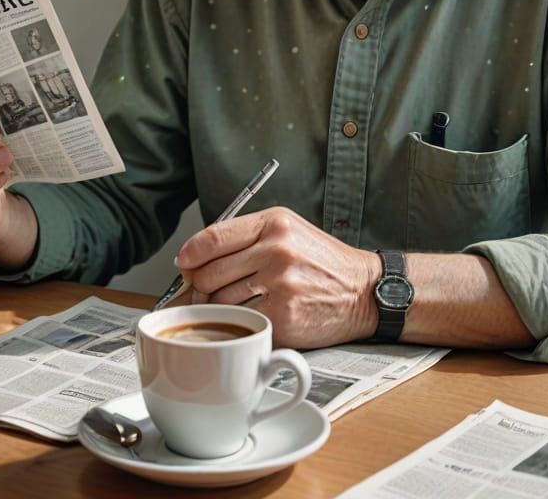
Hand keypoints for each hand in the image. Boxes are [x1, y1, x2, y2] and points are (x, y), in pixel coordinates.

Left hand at [175, 206, 380, 348]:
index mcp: (274, 223)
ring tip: (236, 305)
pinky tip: (254, 318)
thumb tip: (194, 260)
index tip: (184, 264)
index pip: (212, 238)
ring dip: (218, 309)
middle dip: (200, 286)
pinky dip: (242, 324)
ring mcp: (281, 284)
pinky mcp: (284, 317)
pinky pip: (242, 322)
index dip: (189, 254)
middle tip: (206, 291)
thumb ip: (245, 238)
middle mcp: (277, 250)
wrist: (363, 291)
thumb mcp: (288, 231)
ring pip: (220, 301)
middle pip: (209, 273)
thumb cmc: (321, 262)